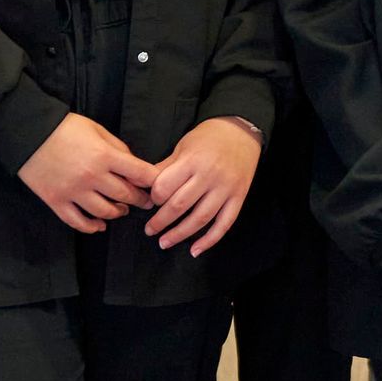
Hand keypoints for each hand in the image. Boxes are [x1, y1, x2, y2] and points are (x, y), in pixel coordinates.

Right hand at [18, 113, 157, 234]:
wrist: (28, 134)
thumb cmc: (65, 128)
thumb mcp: (97, 129)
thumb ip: (118, 148)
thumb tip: (133, 165)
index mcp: (104, 156)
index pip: (139, 173)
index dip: (153, 181)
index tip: (159, 186)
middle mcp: (92, 177)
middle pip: (124, 195)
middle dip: (140, 200)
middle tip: (146, 202)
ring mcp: (73, 192)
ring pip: (104, 212)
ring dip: (117, 213)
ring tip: (122, 210)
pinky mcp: (56, 202)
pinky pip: (77, 221)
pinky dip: (91, 226)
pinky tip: (99, 225)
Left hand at [145, 117, 263, 254]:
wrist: (241, 130)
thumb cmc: (208, 137)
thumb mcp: (183, 146)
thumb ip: (165, 167)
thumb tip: (140, 184)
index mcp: (192, 160)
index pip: (165, 187)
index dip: (153, 198)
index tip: (151, 202)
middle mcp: (209, 175)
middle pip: (179, 206)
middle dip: (160, 222)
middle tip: (149, 230)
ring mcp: (225, 188)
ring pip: (200, 219)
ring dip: (179, 234)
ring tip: (164, 242)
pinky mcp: (238, 197)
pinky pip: (224, 223)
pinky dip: (209, 240)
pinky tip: (195, 250)